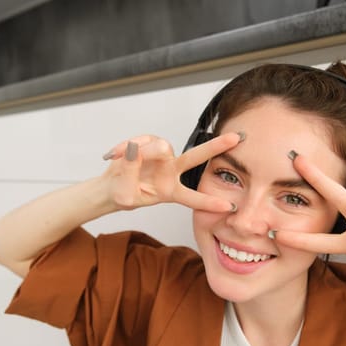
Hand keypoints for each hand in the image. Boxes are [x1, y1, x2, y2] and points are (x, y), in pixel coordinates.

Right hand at [100, 133, 241, 211]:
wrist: (110, 186)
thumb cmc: (122, 195)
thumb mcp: (125, 195)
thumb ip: (131, 172)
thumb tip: (135, 150)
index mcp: (170, 191)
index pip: (193, 198)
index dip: (209, 203)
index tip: (229, 207)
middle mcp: (171, 172)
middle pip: (195, 158)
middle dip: (215, 147)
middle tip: (235, 138)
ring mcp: (161, 157)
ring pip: (161, 147)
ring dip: (144, 152)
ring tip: (124, 157)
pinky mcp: (149, 144)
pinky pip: (144, 140)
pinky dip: (129, 146)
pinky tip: (118, 153)